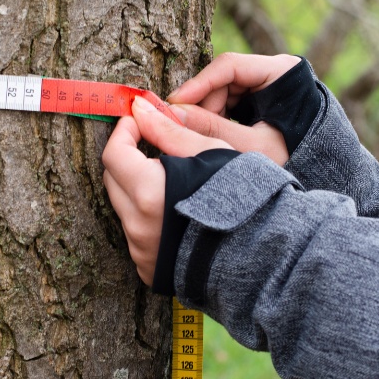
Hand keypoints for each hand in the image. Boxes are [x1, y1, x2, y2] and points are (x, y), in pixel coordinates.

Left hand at [102, 96, 232, 284]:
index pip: (114, 154)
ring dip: (137, 189)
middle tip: (152, 146)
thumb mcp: (210, 153)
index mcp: (149, 194)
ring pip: (124, 208)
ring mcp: (141, 251)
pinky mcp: (149, 268)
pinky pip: (136, 235)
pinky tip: (174, 211)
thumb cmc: (243, 197)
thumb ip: (168, 131)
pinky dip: (147, 218)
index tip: (140, 121)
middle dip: (127, 158)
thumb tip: (140, 109)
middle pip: (113, 180)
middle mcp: (138, 226)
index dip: (125, 131)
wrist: (264, 252)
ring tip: (171, 181)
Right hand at [166, 53, 301, 165]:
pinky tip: (211, 136)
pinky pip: (226, 103)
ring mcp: (263, 84)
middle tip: (184, 127)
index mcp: (281, 71)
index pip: (230, 65)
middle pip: (222, 80)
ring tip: (203, 138)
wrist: (318, 171)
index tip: (175, 102)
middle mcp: (271, 71)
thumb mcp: (253, 146)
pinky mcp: (256, 99)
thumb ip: (214, 129)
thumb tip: (174, 114)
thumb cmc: (295, 158)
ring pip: (220, 93)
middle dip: (202, 105)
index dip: (199, 83)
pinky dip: (215, 119)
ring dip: (207, 115)